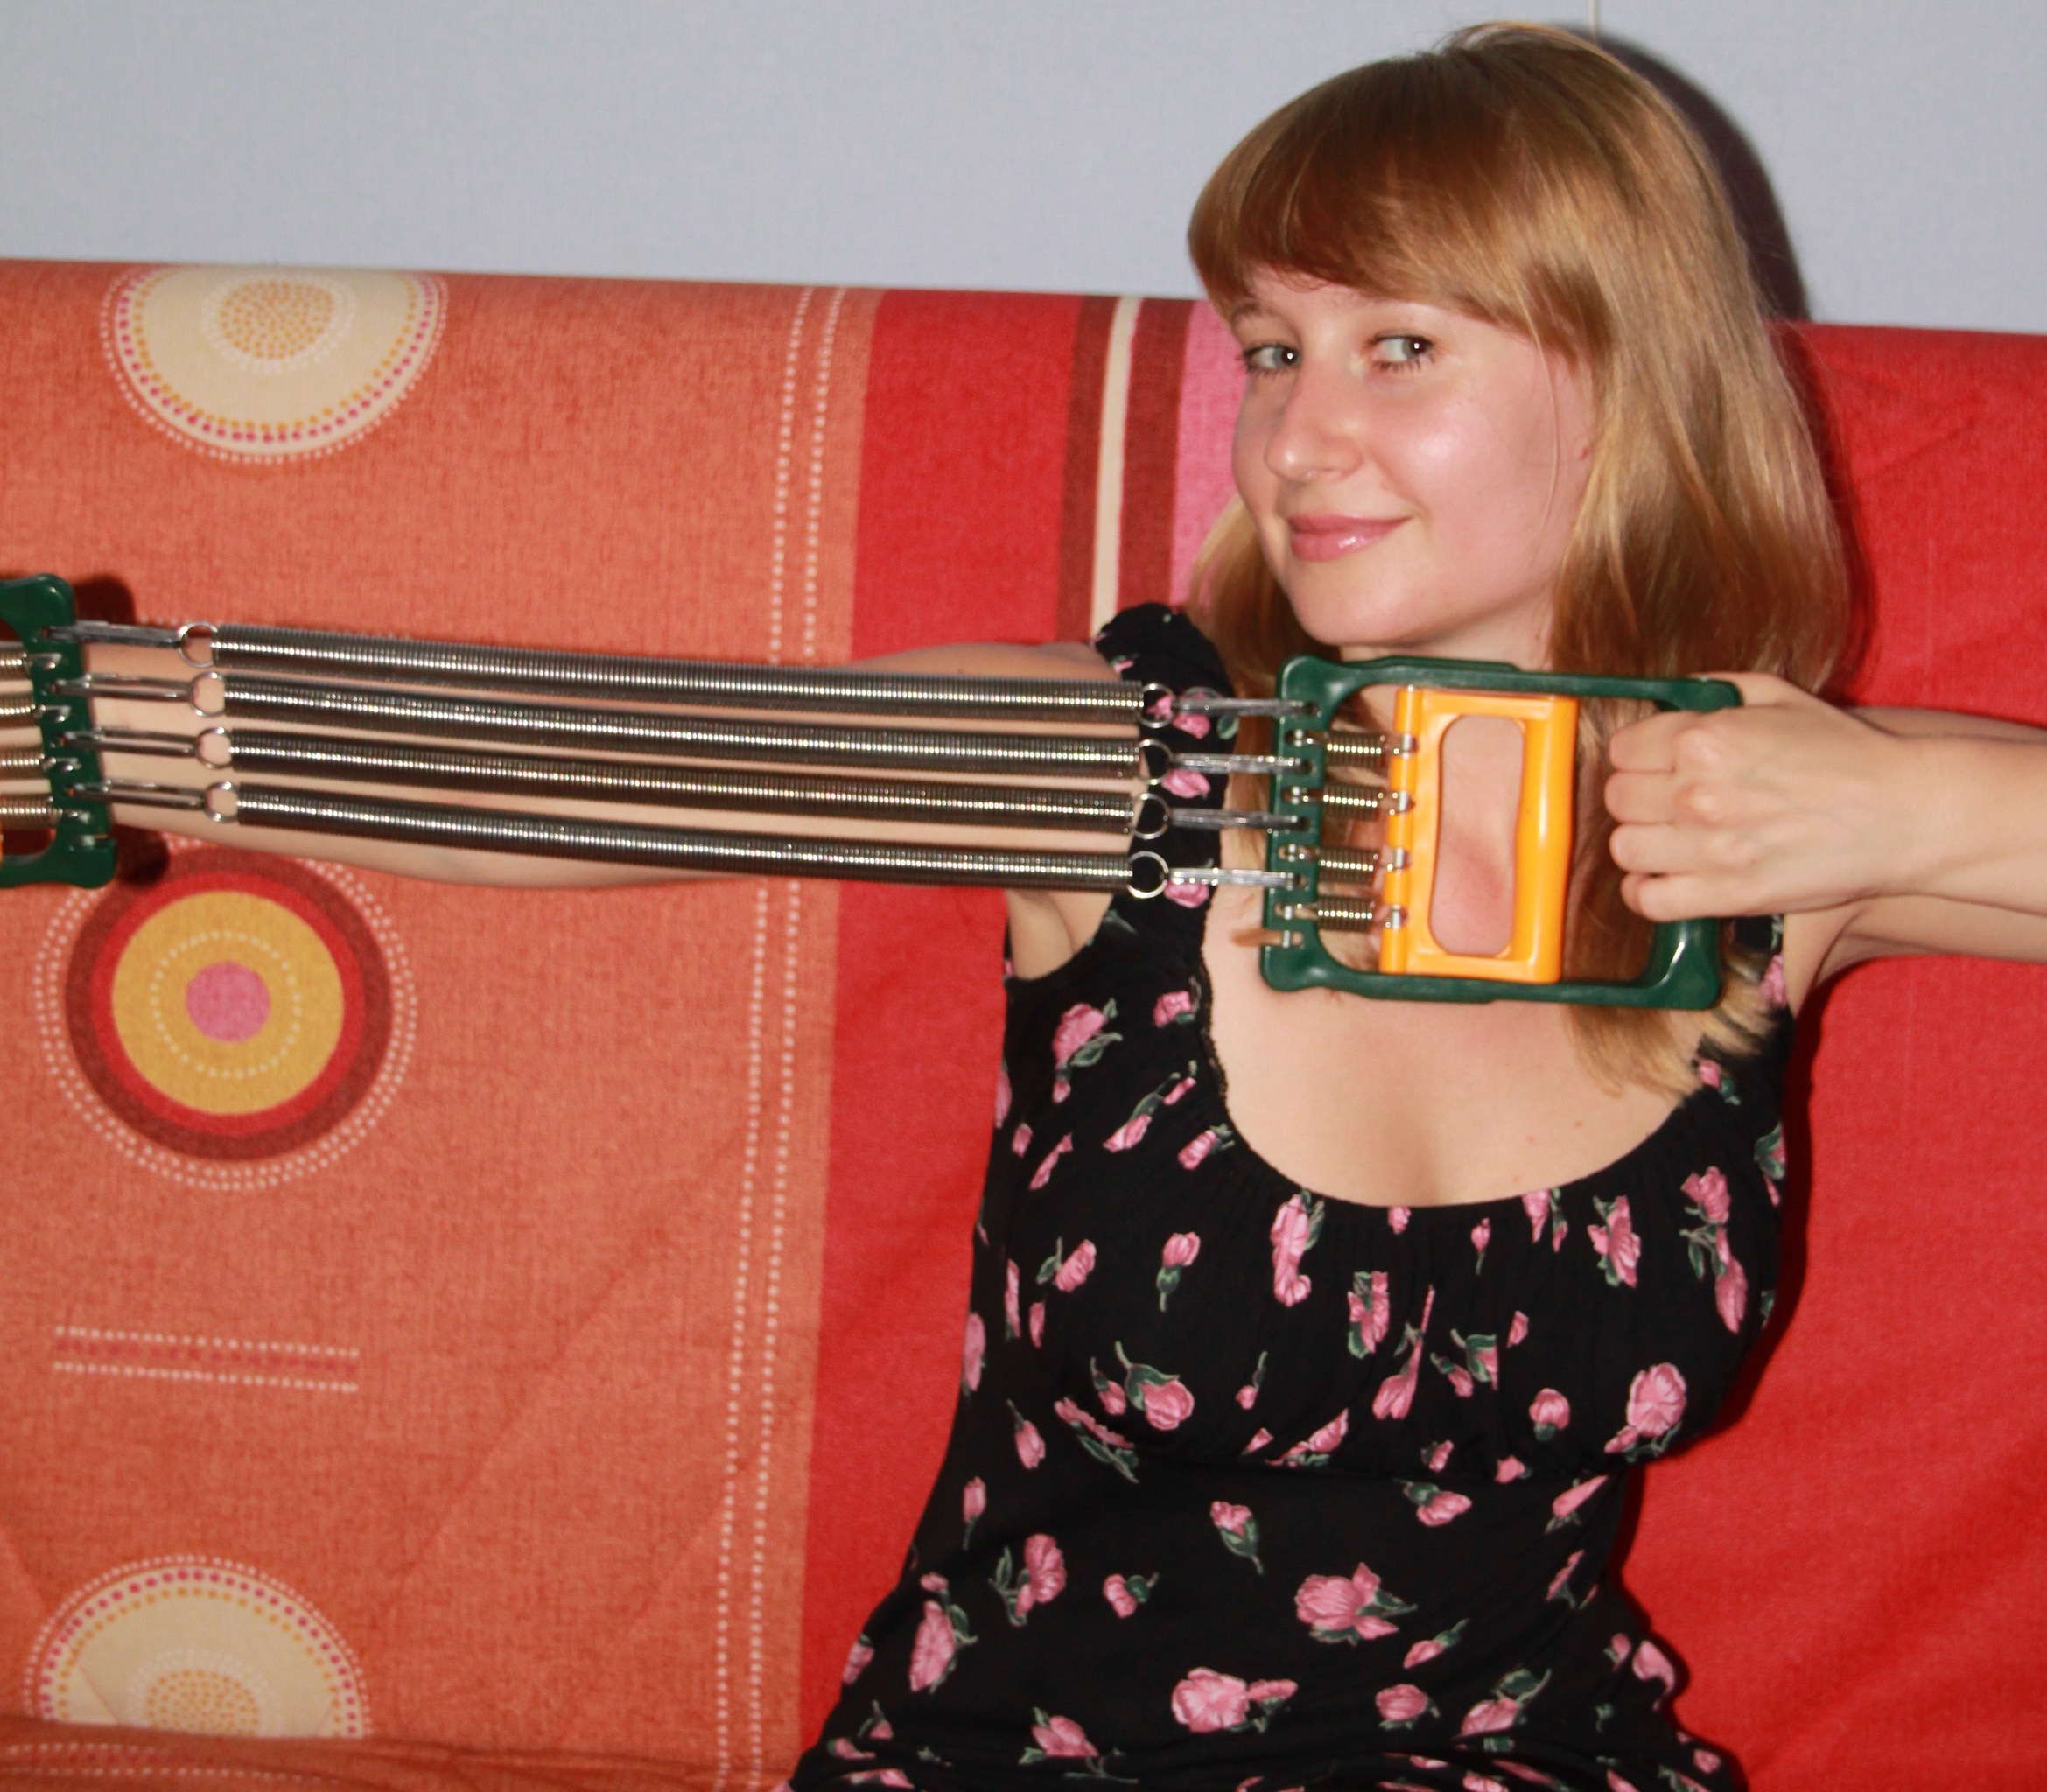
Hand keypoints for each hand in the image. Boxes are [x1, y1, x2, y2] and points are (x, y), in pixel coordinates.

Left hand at [1603, 674, 1909, 921]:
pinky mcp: (1726, 895)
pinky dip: (1648, 891)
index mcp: (1703, 740)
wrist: (1904, 812)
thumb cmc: (1845, 751)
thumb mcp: (1778, 696)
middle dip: (1637, 796)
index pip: (1622, 749)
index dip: (1637, 755)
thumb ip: (1713, 691)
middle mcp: (1696, 793)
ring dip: (1641, 842)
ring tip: (1670, 837)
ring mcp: (1708, 849)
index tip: (1655, 763)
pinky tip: (1668, 877)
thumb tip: (1668, 695)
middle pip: (1617, 798)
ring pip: (1624, 848)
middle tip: (1667, 800)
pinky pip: (1647, 900)